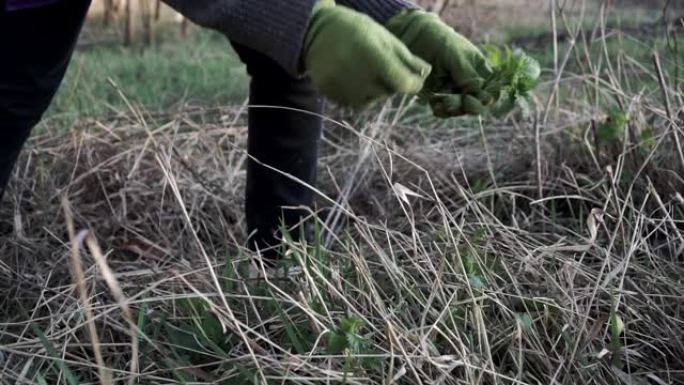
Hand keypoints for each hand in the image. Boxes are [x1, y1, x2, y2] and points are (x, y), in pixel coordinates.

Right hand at [304, 0, 431, 107]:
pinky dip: (357, 94)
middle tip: (379, 65)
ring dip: (374, 90)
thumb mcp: (385, 37)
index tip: (413, 79)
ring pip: (371, 101)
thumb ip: (406, 57)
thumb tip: (426, 73)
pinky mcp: (330, 94)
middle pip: (388, 92)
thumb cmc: (357, 30)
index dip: (413, 84)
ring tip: (364, 70)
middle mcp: (357, 75)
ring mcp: (341, 87)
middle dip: (390, 82)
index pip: (403, 83)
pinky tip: (351, 77)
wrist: (316, 32)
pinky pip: (353, 103)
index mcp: (373, 56)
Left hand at [386, 10, 493, 116]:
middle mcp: (469, 84)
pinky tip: (434, 105)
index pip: (491, 92)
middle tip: (452, 103)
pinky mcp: (438, 97)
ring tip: (442, 103)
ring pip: (460, 110)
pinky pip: (443, 111)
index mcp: (480, 72)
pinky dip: (440, 111)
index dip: (485, 100)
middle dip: (467, 107)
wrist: (416, 39)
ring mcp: (454, 91)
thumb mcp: (457, 55)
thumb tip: (481, 93)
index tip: (471, 98)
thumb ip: (468, 74)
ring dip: (453, 110)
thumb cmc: (441, 42)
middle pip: (477, 105)